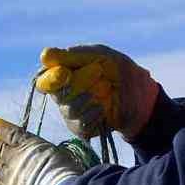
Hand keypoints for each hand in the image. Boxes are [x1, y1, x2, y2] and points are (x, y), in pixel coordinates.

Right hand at [35, 45, 158, 140]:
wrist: (140, 99)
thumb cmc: (120, 72)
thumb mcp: (100, 55)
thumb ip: (74, 55)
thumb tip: (44, 55)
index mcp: (66, 75)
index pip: (45, 79)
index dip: (52, 79)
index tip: (64, 74)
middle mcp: (65, 95)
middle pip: (57, 95)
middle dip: (77, 86)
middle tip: (97, 74)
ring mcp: (72, 114)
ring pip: (68, 110)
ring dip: (88, 101)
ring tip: (104, 94)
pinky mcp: (81, 129)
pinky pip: (79, 125)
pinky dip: (94, 115)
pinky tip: (103, 111)